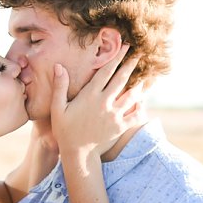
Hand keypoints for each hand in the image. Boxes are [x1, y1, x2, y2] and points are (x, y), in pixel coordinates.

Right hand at [52, 45, 143, 163]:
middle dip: (131, 65)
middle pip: (122, 79)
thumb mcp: (58, 109)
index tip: (125, 47)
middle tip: (139, 54)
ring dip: (139, 85)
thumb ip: (60, 87)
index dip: (116, 58)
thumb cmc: (65, 131)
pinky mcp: (120, 127)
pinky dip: (140, 107)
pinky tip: (143, 101)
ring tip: (144, 77)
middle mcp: (104, 103)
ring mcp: (114, 115)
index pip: (106, 72)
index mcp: (90, 95)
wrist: (78, 155)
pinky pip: (135, 115)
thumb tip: (59, 66)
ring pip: (131, 96)